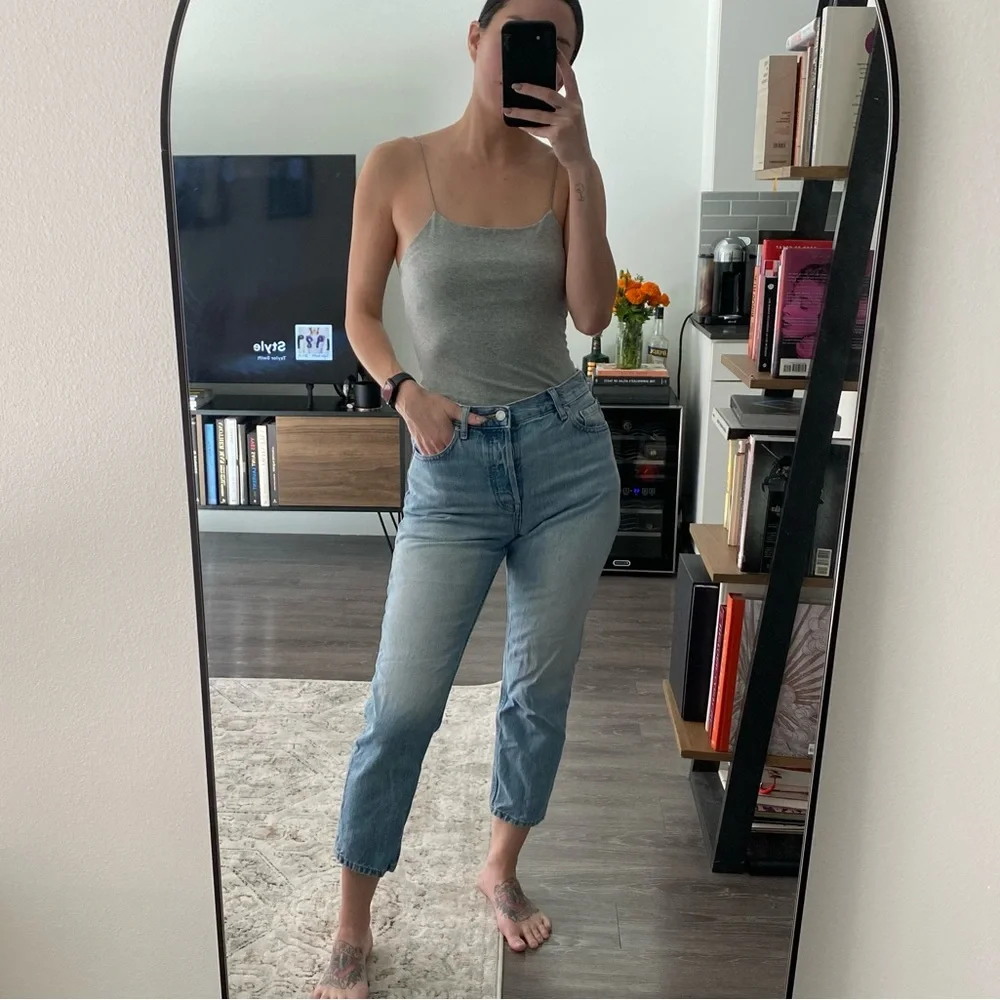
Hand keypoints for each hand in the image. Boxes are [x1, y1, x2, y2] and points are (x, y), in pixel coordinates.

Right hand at [396, 382, 484, 456]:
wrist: (410, 401)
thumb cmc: (430, 403)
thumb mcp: (451, 407)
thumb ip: (466, 417)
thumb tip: (482, 421)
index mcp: (445, 437)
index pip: (459, 451)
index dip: (464, 451)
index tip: (470, 452)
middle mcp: (435, 444)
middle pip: (449, 457)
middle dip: (455, 456)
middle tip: (462, 454)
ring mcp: (426, 446)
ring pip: (438, 458)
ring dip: (444, 457)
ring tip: (451, 454)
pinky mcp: (419, 445)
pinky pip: (429, 456)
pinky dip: (435, 455)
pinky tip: (439, 451)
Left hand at [506, 52, 591, 168]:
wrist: (580, 159)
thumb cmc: (573, 137)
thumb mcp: (571, 117)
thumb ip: (560, 106)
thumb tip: (539, 95)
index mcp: (576, 102)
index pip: (570, 77)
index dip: (562, 63)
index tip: (554, 50)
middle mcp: (572, 110)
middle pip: (549, 94)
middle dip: (530, 89)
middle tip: (515, 85)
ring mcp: (565, 122)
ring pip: (539, 114)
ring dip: (521, 112)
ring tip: (507, 109)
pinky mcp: (558, 135)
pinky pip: (538, 130)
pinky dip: (527, 128)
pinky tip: (517, 125)